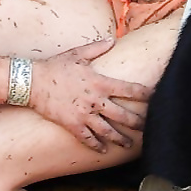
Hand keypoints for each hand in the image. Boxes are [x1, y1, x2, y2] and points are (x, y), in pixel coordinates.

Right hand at [29, 38, 151, 152]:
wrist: (34, 82)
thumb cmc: (56, 66)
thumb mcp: (77, 54)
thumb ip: (97, 48)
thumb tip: (112, 40)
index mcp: (99, 82)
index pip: (128, 90)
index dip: (144, 94)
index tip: (155, 97)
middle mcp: (95, 100)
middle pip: (122, 115)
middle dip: (137, 122)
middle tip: (148, 128)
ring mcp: (84, 114)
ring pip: (108, 131)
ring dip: (120, 139)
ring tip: (128, 144)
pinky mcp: (73, 125)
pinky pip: (88, 138)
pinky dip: (97, 145)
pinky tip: (103, 150)